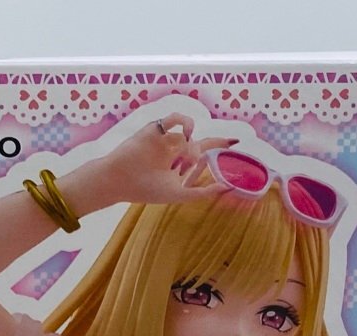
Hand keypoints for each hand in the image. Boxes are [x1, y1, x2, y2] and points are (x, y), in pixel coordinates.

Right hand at [94, 113, 237, 205]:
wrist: (120, 180)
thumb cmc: (146, 190)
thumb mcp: (179, 194)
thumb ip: (202, 192)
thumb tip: (227, 187)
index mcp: (179, 166)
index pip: (203, 156)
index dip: (219, 151)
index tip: (236, 145)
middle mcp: (174, 152)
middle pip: (200, 143)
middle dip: (216, 142)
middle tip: (233, 143)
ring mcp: (165, 139)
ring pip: (189, 135)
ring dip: (192, 148)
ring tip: (185, 160)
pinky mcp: (156, 129)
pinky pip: (175, 119)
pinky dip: (184, 123)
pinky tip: (187, 135)